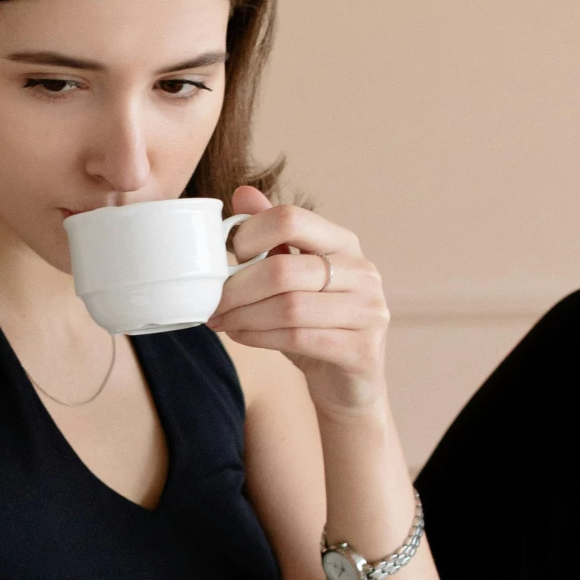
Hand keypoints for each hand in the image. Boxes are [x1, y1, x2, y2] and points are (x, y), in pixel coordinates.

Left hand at [208, 186, 388, 418]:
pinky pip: (298, 338)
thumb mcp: (293, 278)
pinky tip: (240, 335)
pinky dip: (259, 337)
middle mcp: (363, 272)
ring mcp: (368, 311)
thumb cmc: (314, 326)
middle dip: (237, 287)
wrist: (349, 385)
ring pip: (289, 307)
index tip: (225, 256)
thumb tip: (242, 194)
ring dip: (244, 315)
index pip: (292, 218)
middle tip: (211, 301)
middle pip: (284, 269)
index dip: (250, 234)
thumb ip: (272, 236)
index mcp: (344, 244)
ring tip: (220, 321)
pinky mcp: (362, 350)